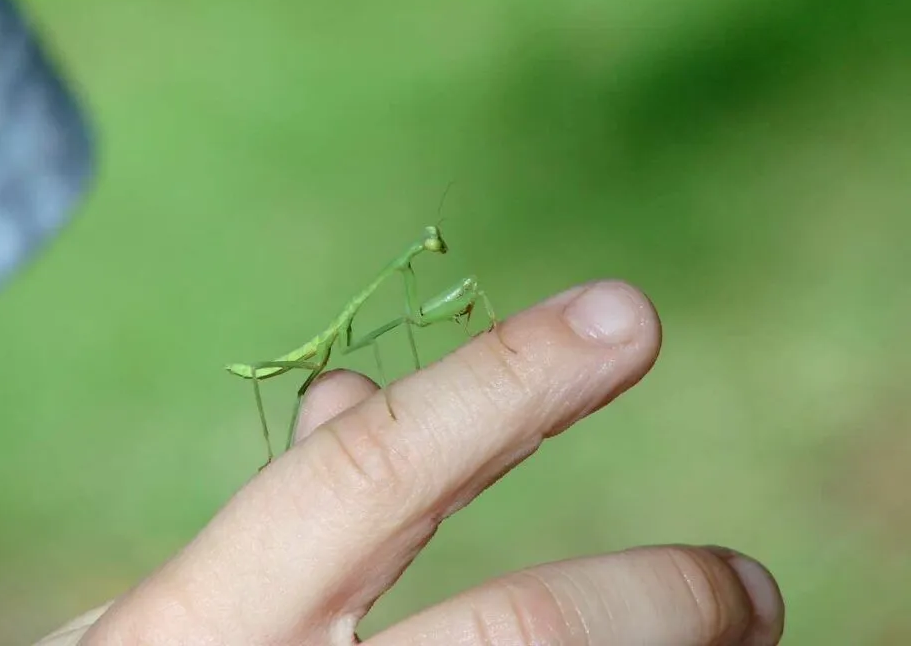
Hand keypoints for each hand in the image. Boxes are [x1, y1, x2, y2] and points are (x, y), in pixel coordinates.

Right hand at [38, 280, 784, 644]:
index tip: (627, 316)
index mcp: (199, 620)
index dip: (504, 382)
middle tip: (756, 591)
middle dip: (659, 604)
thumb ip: (273, 513)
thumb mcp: (172, 609)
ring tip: (730, 645)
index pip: (372, 468)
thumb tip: (352, 388)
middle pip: (513, 637)